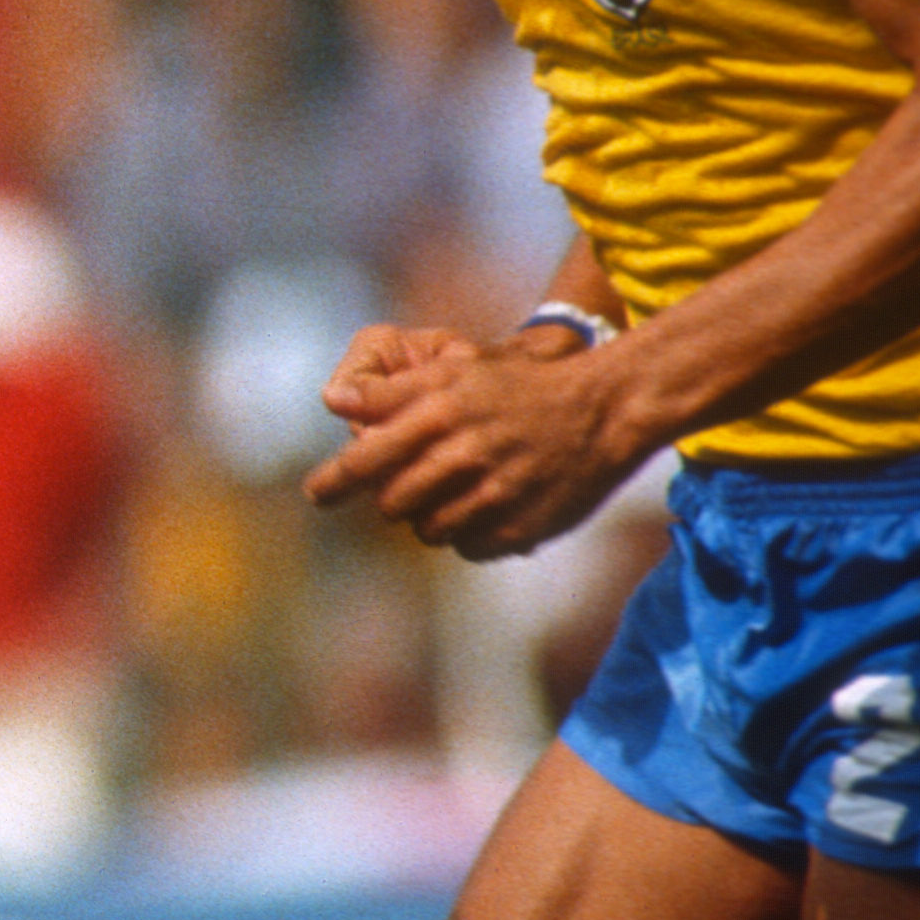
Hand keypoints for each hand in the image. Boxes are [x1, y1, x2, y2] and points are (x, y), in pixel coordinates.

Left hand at [303, 322, 649, 557]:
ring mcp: (493, 498)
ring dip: (431, 516)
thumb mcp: (457, 371)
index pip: (364, 462)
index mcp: (439, 417)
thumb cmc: (519, 389)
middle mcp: (463, 459)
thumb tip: (332, 401)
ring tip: (457, 489)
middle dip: (394, 496)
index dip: (333, 482)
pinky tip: (487, 506)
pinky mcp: (518, 529)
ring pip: (427, 531)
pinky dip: (468, 534)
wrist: (604, 410)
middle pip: (392, 504)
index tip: (315, 495)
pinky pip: (467, 547)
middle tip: (415, 481)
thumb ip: (391, 392)